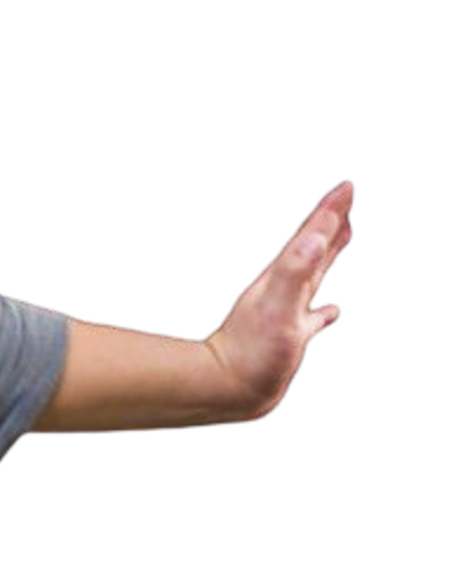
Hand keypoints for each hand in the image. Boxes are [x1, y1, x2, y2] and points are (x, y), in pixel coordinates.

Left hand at [206, 183, 351, 417]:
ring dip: (325, 256)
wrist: (227, 387)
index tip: (347, 188)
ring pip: (310, 276)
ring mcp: (285, 313)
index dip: (329, 213)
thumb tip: (317, 239)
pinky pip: (310, 316)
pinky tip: (330, 311)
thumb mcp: (279, 309)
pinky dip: (323, 310)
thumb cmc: (252, 352)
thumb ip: (295, 273)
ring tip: (340, 238)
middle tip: (344, 202)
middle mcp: (283, 291)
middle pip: (310, 250)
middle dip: (328, 225)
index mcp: (283, 280)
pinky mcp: (287, 337)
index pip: (310, 238)